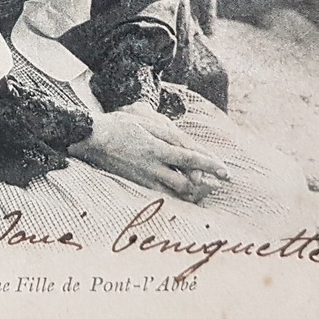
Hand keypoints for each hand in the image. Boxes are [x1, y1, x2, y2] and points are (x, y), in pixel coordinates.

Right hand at [69, 109, 228, 202]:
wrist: (92, 140)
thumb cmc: (118, 125)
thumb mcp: (146, 122)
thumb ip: (169, 134)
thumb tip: (189, 145)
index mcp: (156, 148)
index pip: (191, 159)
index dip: (211, 166)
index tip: (226, 173)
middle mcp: (152, 166)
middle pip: (186, 182)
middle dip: (204, 185)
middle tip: (216, 184)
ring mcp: (144, 178)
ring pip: (175, 192)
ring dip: (192, 192)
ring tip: (203, 189)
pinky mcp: (137, 185)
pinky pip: (162, 195)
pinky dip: (176, 195)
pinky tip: (181, 192)